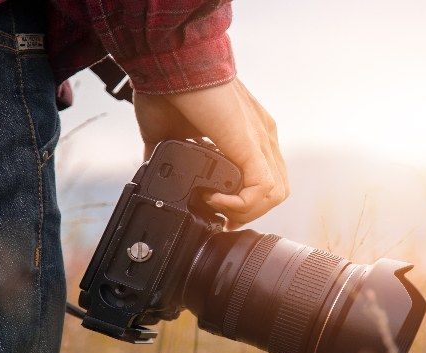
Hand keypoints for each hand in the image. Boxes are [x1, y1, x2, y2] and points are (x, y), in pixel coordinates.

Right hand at [134, 78, 288, 229]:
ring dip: (245, 211)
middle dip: (247, 212)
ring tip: (216, 206)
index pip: (265, 177)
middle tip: (220, 216)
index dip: (245, 202)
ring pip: (276, 193)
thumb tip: (150, 169)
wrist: (166, 63)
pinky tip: (216, 197)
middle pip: (275, 190)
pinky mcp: (252, 142)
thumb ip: (167, 152)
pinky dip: (241, 204)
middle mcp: (261, 136)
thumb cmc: (166, 89)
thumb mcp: (168, 132)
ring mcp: (261, 139)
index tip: (218, 210)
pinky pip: (264, 188)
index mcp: (248, 133)